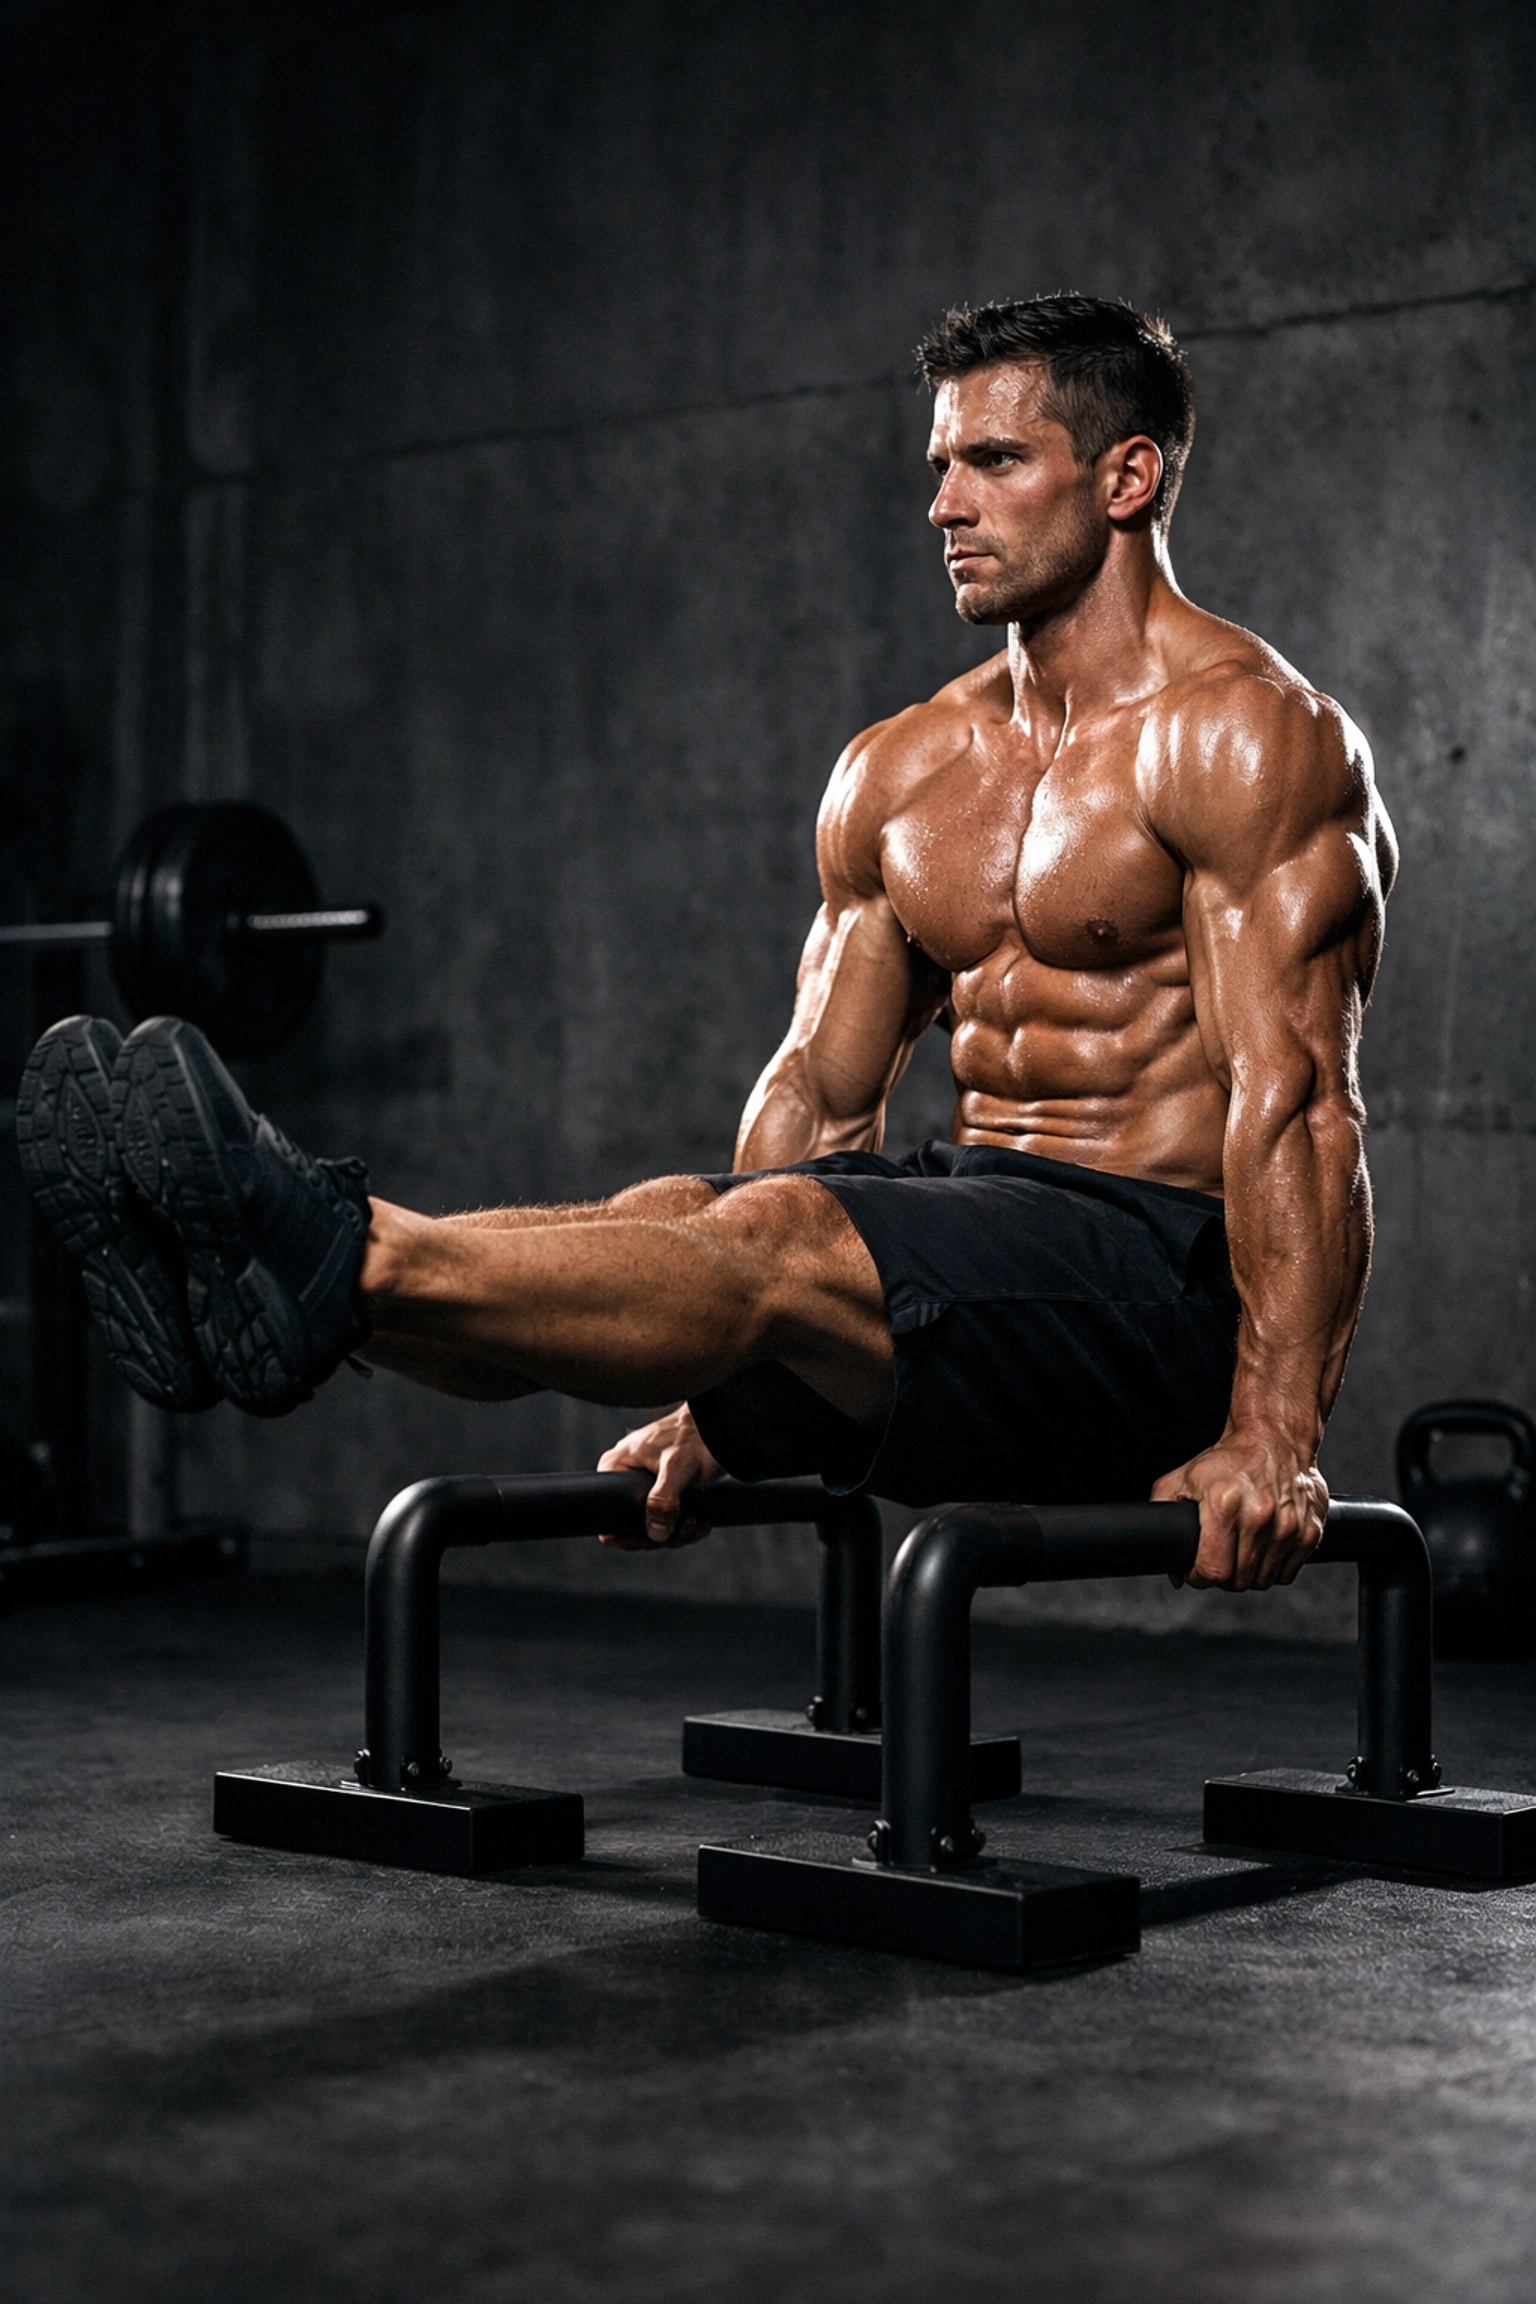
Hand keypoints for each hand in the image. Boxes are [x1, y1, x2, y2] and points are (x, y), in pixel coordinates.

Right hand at [596, 1404, 723, 1549]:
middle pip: (633, 1527)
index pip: (608, 1517)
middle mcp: (626, 1479)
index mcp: (616, 1468)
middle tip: (686, 1526)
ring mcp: (646, 1486)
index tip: (655, 1539)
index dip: (629, 1536)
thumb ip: (662, 1500)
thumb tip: (655, 1535)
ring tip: (697, 1522)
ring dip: (677, 1533)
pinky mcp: (665, 1491)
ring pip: (654, 1527)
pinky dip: (685, 1528)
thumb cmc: (694, 1436)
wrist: (721, 1426)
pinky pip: (669, 1521)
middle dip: (662, 1535)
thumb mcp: (675, 1468)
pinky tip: (701, 1523)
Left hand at [1152, 1431, 1327, 1590]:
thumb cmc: (1227, 1461)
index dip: (1198, 1576)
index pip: (1212, 1569)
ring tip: (1240, 1551)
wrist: (1275, 1439)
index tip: (1196, 1569)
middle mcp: (1259, 1516)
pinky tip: (1263, 1549)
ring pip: (1262, 1581)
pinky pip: (1287, 1574)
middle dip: (1222, 1576)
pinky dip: (1273, 1570)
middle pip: (1237, 1580)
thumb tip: (1172, 1569)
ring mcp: (1288, 1526)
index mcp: (1224, 1504)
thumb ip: (1163, 1516)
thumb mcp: (1182, 1479)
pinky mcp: (1310, 1532)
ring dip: (1248, 1575)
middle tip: (1219, 1558)